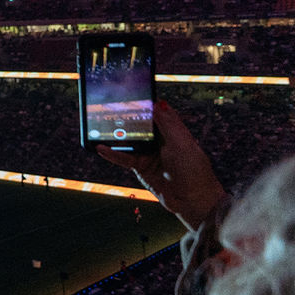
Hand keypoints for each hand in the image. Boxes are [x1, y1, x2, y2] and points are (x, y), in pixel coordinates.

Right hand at [96, 101, 226, 229]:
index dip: (146, 103)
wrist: (193, 201)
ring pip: (129, 140)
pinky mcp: (141, 167)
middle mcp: (160, 141)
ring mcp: (149, 154)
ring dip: (116, 135)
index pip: (157, 113)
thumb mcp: (182, 143)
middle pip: (140, 125)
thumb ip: (167, 123)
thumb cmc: (194, 171)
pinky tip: (101, 148)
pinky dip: (112, 153)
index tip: (132, 93)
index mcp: (173, 132)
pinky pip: (124, 158)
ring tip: (99, 126)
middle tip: (110, 107)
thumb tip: (157, 103)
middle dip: (126, 117)